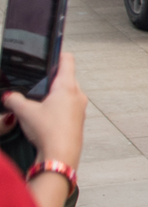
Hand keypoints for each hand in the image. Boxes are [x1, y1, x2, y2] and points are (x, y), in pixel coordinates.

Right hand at [3, 51, 86, 170]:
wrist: (61, 155)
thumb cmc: (50, 132)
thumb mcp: (24, 111)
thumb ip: (14, 99)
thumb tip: (9, 97)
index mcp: (67, 86)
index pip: (67, 60)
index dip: (58, 54)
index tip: (51, 51)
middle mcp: (77, 95)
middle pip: (66, 77)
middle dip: (51, 78)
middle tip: (37, 80)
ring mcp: (79, 108)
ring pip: (67, 93)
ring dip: (53, 94)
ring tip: (37, 100)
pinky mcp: (77, 120)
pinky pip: (67, 107)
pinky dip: (56, 107)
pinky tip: (43, 115)